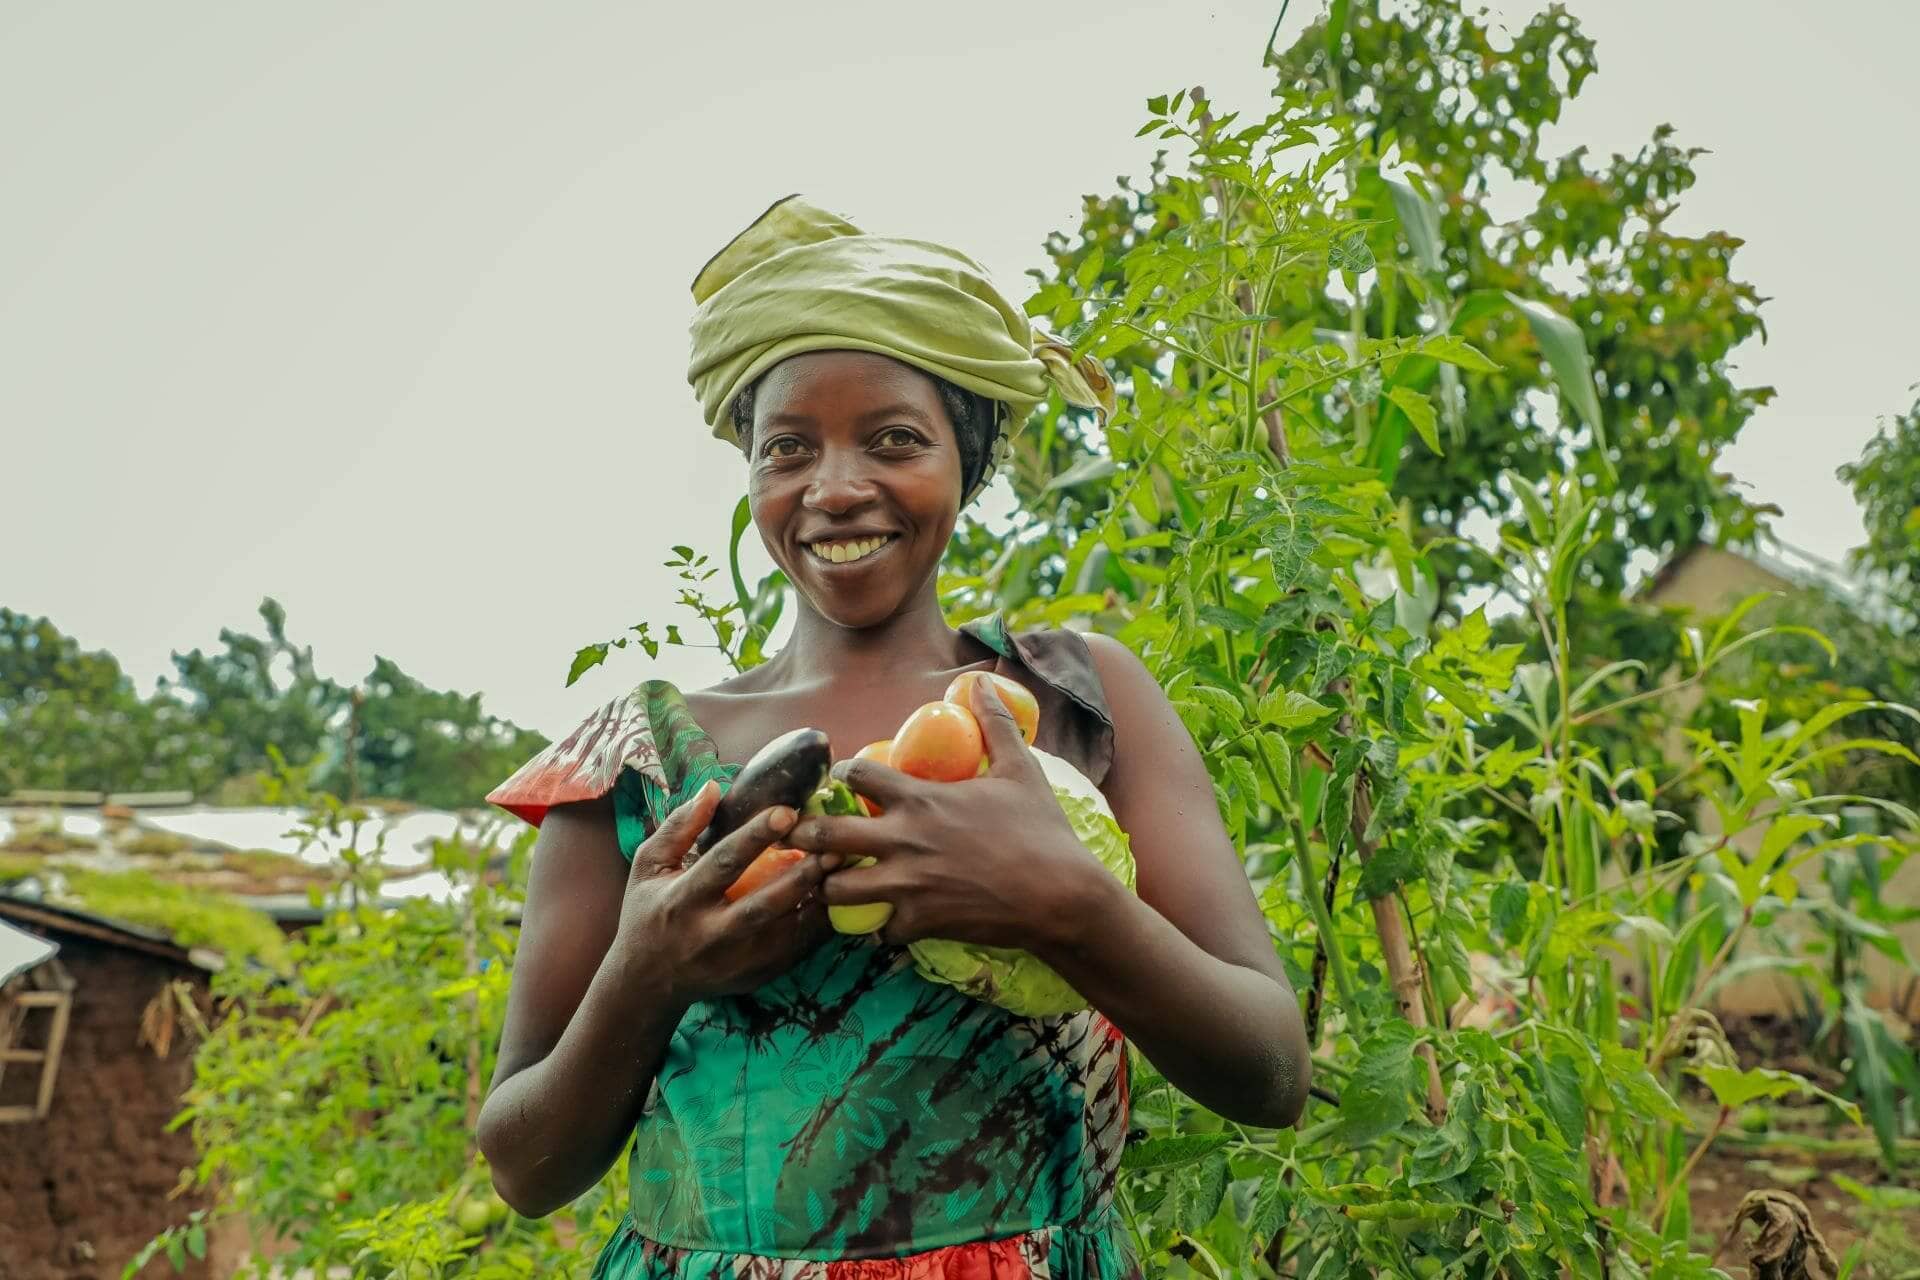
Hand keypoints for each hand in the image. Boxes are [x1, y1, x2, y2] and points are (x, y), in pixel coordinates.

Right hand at [617, 781, 838, 1003]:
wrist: (648, 983)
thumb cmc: (648, 912)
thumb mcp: (649, 866)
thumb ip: (679, 827)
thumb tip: (714, 787)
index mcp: (682, 900)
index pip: (723, 864)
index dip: (755, 837)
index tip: (787, 811)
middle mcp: (710, 934)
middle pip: (764, 905)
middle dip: (802, 875)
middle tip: (834, 845)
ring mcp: (736, 961)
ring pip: (787, 932)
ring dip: (819, 901)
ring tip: (844, 869)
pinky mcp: (755, 977)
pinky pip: (796, 951)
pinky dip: (818, 926)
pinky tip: (836, 899)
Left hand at [786, 679, 1112, 950]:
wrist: (1061, 895)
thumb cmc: (1042, 830)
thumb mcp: (1021, 769)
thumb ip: (996, 725)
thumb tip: (982, 682)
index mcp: (922, 798)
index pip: (855, 773)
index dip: (843, 773)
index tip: (844, 779)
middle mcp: (904, 839)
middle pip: (825, 835)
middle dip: (806, 834)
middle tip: (808, 836)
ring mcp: (908, 884)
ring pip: (836, 889)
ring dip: (833, 884)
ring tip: (840, 880)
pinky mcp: (920, 922)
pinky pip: (878, 928)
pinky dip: (880, 923)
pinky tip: (890, 916)